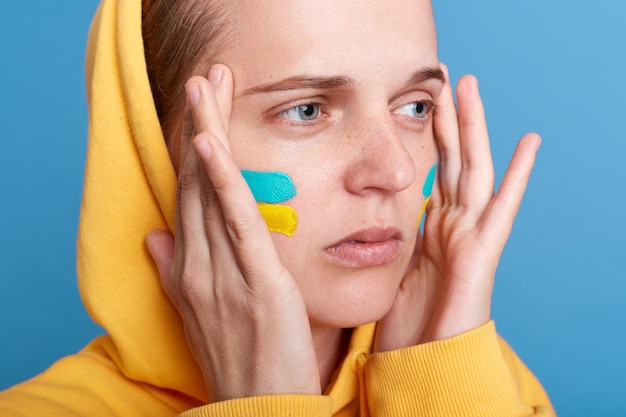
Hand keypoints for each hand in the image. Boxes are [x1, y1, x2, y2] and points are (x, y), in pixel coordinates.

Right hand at [145, 65, 320, 401]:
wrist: (259, 411)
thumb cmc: (238, 360)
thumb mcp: (199, 315)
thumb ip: (175, 272)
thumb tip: (156, 236)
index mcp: (189, 269)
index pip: (189, 195)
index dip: (194, 148)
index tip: (201, 108)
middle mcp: (197, 265)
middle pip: (196, 181)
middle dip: (200, 125)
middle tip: (208, 76)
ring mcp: (221, 273)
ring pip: (209, 191)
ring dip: (208, 134)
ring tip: (208, 85)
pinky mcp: (255, 282)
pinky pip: (236, 223)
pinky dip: (223, 180)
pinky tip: (212, 143)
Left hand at [374, 66, 540, 351]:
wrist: (421, 366)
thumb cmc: (404, 325)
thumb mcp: (390, 269)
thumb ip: (390, 238)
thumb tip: (368, 215)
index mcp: (430, 229)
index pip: (432, 172)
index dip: (427, 137)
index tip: (419, 104)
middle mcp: (451, 226)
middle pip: (452, 160)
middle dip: (449, 120)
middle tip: (446, 80)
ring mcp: (469, 237)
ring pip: (474, 170)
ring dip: (474, 128)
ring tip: (472, 88)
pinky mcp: (482, 254)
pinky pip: (502, 208)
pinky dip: (519, 176)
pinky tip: (529, 142)